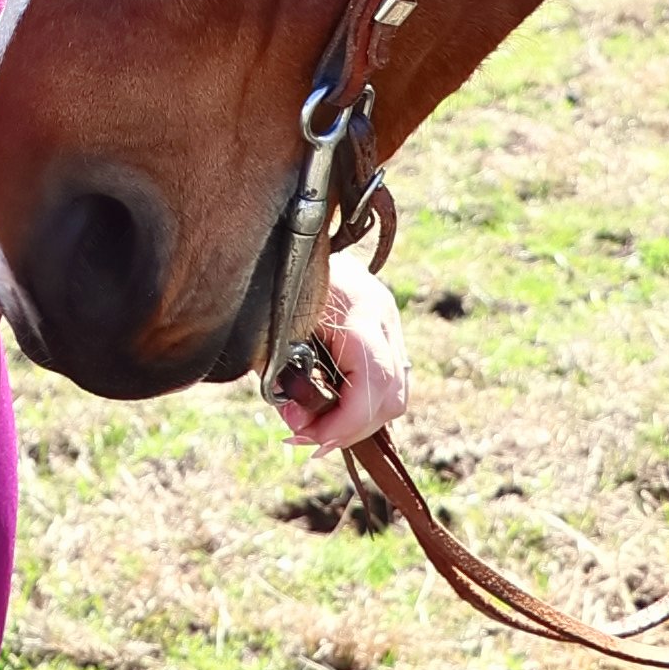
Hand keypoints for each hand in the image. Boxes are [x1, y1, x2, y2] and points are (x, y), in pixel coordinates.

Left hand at [279, 252, 410, 453]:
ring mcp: (389, 320)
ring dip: (358, 420)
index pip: (372, 382)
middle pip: (391, 395)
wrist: (289, 230)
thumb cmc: (273, 273)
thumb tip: (298, 416)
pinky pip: (389, 380)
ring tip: (315, 429)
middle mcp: (383, 314)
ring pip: (396, 392)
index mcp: (359, 308)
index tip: (308, 439)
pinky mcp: (384, 328)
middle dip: (349, 428)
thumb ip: (285, 367)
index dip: (344, 423)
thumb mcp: (272, 320)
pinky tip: (331, 411)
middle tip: (304, 437)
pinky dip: (363, 404)